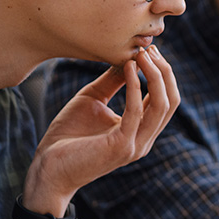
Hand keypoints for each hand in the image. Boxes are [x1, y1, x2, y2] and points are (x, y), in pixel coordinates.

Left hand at [22, 45, 178, 214]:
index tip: (149, 50)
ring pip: (163, 105)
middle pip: (171, 100)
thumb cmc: (68, 136)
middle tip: (150, 49)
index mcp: (141, 130)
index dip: (162, 73)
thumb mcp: (93, 99)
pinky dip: (135, 86)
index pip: (166, 99)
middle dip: (165, 72)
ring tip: (142, 55)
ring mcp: (136, 144)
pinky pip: (136, 111)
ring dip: (155, 76)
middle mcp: (144, 139)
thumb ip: (113, 81)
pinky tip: (128, 68)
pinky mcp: (122, 146)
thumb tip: (129, 56)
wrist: (47, 169)